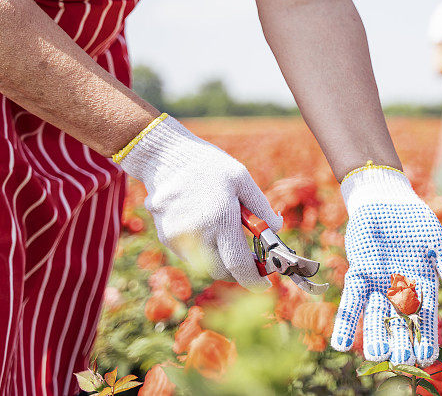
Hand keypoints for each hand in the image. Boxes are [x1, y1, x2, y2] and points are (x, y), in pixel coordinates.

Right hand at [117, 115, 281, 287]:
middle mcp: (197, 235)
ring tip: (226, 235)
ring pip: (204, 265)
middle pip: (222, 271)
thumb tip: (276, 229)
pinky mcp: (166, 238)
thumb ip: (261, 208)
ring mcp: (179, 239)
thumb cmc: (208, 166)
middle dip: (238, 270)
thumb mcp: (242, 179)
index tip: (264, 284)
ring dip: (220, 260)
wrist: (165, 157)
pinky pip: (190, 256)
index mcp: (221, 220)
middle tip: (250, 259)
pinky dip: (203, 250)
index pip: (239, 265)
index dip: (254, 280)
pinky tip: (206, 227)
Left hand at [331, 166, 441, 365]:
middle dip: (400, 341)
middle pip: (399, 322)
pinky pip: (351, 300)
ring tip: (376, 355)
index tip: (427, 359)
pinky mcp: (358, 274)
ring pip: (375, 314)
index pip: (425, 318)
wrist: (387, 200)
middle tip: (401, 361)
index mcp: (422, 288)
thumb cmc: (416, 223)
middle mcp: (398, 292)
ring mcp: (377, 285)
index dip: (426, 338)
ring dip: (374, 334)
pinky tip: (340, 343)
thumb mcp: (438, 246)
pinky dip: (345, 321)